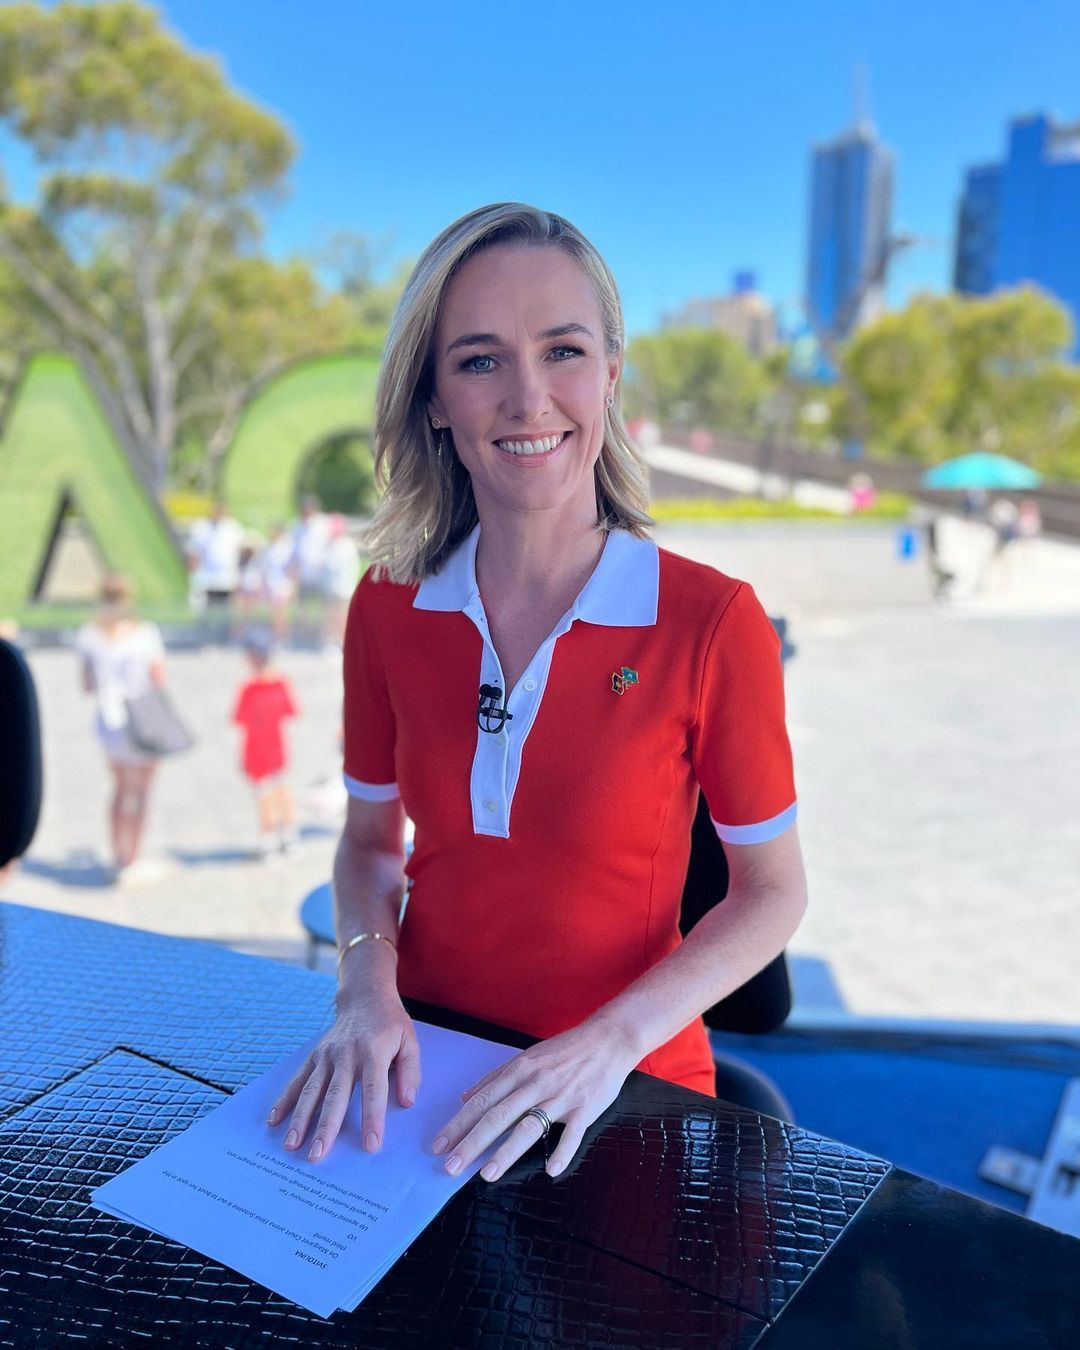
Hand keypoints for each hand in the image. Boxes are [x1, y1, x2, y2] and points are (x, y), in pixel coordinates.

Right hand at [266, 992, 419, 1162]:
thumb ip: (410, 1072)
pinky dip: (284, 1099)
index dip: (372, 1117)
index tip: (371, 1145)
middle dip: (326, 1126)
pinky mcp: (315, 1056)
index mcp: (373, 1052)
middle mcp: (346, 1054)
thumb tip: (406, 1102)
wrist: (365, 996)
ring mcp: (327, 1055)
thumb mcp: (409, 1042)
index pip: (374, 1090)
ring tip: (291, 1145)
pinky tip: (274, 1120)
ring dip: (300, 1118)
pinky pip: (297, 1079)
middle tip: (318, 1155)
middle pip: (335, 1095)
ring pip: (311, 1090)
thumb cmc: (390, 1024)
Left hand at [431, 1016, 637, 1182]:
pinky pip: (572, 1133)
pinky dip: (562, 1151)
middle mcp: (536, 1083)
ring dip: (506, 1152)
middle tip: (450, 1167)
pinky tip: (550, 1170)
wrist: (607, 1040)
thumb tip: (465, 1097)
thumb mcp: (527, 1057)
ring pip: (529, 1126)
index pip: (482, 1101)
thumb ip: (495, 1077)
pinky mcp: (585, 1108)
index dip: (459, 1124)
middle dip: (471, 1143)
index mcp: (519, 1070)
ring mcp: (561, 1096)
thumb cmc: (566, 1050)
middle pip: (498, 1116)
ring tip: (487, 1174)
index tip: (439, 1145)